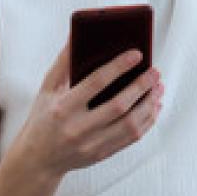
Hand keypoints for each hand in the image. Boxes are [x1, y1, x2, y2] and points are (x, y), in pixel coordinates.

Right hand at [1, 40, 164, 181]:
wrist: (37, 160)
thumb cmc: (43, 118)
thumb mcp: (47, 89)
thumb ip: (63, 62)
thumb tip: (77, 35)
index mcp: (63, 108)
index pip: (96, 83)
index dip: (118, 67)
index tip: (137, 54)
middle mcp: (77, 128)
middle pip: (118, 106)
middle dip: (141, 86)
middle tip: (155, 71)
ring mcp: (91, 145)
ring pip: (130, 125)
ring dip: (149, 104)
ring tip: (158, 87)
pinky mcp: (102, 154)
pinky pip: (131, 138)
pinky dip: (147, 121)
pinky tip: (154, 106)